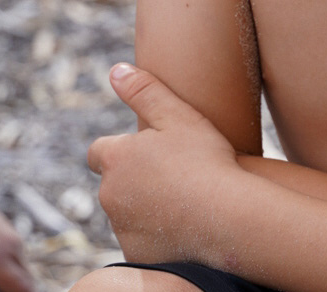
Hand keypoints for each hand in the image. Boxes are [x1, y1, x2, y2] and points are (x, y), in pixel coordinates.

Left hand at [88, 63, 240, 263]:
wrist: (228, 219)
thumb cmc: (205, 161)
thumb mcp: (177, 115)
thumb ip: (143, 90)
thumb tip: (115, 70)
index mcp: (115, 159)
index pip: (98, 151)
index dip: (117, 149)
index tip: (141, 151)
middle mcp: (109, 195)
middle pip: (113, 183)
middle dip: (132, 178)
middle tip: (169, 174)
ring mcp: (122, 228)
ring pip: (126, 212)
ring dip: (142, 206)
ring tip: (180, 200)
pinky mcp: (136, 256)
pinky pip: (140, 240)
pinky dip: (154, 234)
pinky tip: (181, 226)